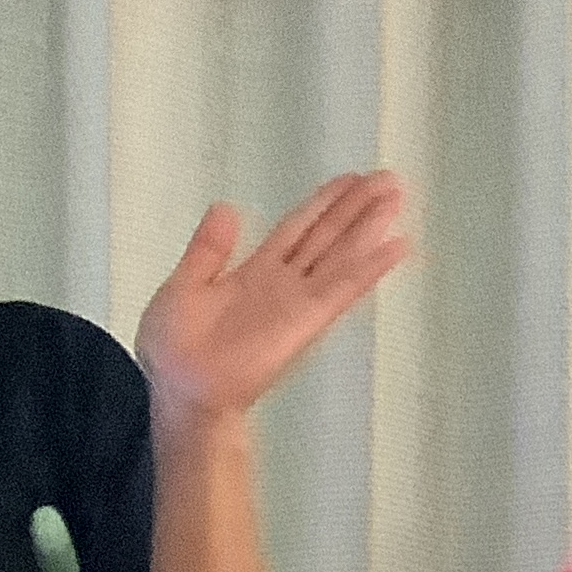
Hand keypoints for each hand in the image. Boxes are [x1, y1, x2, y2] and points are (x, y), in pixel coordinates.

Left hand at [135, 172, 411, 429]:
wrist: (181, 391)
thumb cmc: (174, 349)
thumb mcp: (182, 285)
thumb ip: (208, 250)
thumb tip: (226, 207)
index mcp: (254, 272)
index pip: (297, 230)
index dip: (323, 204)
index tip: (350, 180)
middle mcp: (284, 283)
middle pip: (327, 236)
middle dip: (357, 208)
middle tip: (388, 179)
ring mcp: (299, 301)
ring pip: (341, 254)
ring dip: (369, 227)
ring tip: (397, 196)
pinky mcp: (307, 319)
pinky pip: (343, 287)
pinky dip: (371, 267)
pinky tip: (396, 247)